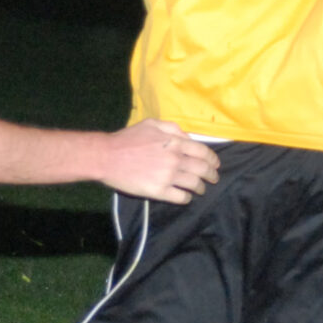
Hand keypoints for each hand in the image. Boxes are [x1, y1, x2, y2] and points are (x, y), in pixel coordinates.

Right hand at [103, 120, 219, 203]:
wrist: (107, 156)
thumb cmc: (128, 138)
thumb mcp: (152, 124)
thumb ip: (173, 129)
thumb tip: (188, 138)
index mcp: (175, 143)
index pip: (203, 152)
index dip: (213, 159)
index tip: (216, 164)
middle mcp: (175, 160)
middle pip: (203, 169)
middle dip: (212, 175)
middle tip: (214, 179)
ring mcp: (168, 177)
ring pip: (195, 185)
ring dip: (201, 188)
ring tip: (201, 189)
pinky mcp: (159, 191)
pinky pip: (181, 197)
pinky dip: (187, 198)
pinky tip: (186, 197)